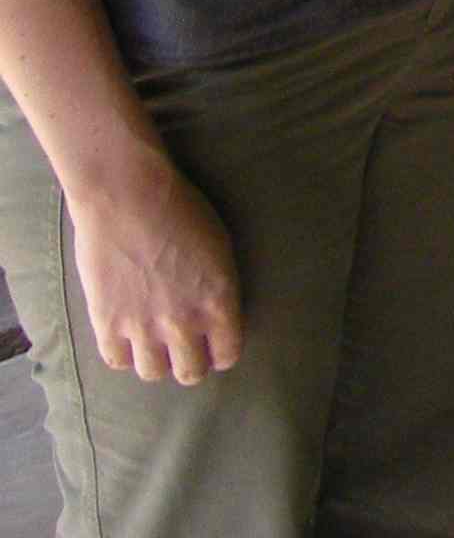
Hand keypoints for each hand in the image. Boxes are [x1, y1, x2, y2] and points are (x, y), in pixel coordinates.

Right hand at [69, 154, 240, 383]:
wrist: (129, 198)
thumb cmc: (182, 211)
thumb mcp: (220, 249)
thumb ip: (219, 288)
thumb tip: (216, 313)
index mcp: (219, 302)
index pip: (227, 354)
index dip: (222, 353)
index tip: (216, 347)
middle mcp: (184, 322)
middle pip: (190, 373)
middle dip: (191, 364)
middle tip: (186, 351)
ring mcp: (143, 326)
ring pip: (153, 373)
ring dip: (157, 362)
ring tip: (156, 347)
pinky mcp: (107, 323)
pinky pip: (117, 360)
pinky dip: (123, 353)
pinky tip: (127, 338)